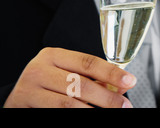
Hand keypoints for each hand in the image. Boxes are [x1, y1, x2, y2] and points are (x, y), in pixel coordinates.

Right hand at [4, 48, 135, 107]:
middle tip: (124, 106)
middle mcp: (39, 68)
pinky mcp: (23, 105)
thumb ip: (95, 79)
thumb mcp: (69, 75)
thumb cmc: (48, 85)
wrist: (17, 100)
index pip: (88, 62)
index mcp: (54, 55)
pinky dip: (76, 116)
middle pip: (80, 84)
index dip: (111, 72)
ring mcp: (29, 88)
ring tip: (111, 114)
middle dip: (106, 97)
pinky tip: (90, 116)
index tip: (130, 81)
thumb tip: (123, 86)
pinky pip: (55, 113)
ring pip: (67, 103)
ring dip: (93, 111)